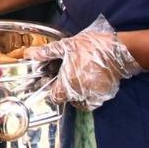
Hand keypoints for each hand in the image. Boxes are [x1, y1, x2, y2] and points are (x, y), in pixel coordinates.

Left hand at [25, 15, 143, 110]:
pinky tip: (90, 79)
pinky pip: (95, 99)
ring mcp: (96, 96)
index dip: (50, 89)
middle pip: (68, 99)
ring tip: (77, 78)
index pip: (54, 97)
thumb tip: (29, 54)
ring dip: (77, 93)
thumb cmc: (91, 47)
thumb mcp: (66, 46)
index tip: (51, 80)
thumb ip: (47, 53)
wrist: (120, 49)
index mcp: (68, 85)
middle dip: (64, 90)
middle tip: (65, 75)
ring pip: (82, 101)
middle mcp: (81, 95)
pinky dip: (91, 93)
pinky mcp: (107, 94)